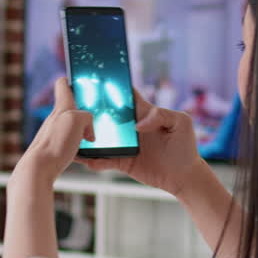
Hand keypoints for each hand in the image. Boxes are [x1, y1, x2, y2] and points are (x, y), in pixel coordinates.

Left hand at [14, 77, 93, 185]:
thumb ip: (86, 117)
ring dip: (81, 130)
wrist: (38, 169)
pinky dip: (77, 145)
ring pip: (69, 126)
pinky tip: (82, 154)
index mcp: (61, 108)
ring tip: (91, 138)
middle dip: (81, 109)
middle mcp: (54, 119)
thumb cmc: (55, 144)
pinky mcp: (52, 150)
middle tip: (94, 114)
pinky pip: (68, 142)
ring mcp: (52, 134)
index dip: (70, 79)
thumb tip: (88, 133)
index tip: (78, 78)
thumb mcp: (76, 120)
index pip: (62, 85)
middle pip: (68, 107)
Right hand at [79, 89, 207, 197]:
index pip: (125, 95)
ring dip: (88, 137)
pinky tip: (84, 159)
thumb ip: (161, 114)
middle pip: (107, 115)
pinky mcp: (123, 162)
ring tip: (72, 135)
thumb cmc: (186, 147)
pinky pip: (105, 160)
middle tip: (74, 108)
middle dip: (91, 111)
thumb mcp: (182, 123)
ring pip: (102, 138)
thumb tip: (138, 125)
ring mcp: (125, 145)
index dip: (112, 86)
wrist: (184, 177)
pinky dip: (94, 160)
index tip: (96, 80)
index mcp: (144, 113)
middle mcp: (131, 127)